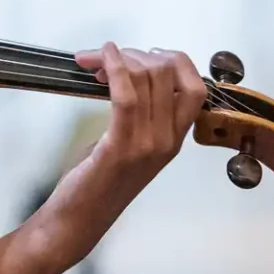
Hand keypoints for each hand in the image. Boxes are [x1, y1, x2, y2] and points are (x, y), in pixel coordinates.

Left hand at [33, 45, 203, 263]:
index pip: (196, 87)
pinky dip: (114, 69)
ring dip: (118, 59)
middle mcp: (168, 141)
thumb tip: (129, 74)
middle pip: (168, 75)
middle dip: (136, 55)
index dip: (175, 60)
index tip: (146, 53)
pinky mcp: (120, 147)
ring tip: (93, 61)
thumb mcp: (129, 145)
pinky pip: (125, 96)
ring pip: (147, 80)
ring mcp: (148, 145)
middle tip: (106, 57)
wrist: (78, 220)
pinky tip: (99, 57)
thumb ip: (139, 115)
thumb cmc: (97, 181)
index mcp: (175, 139)